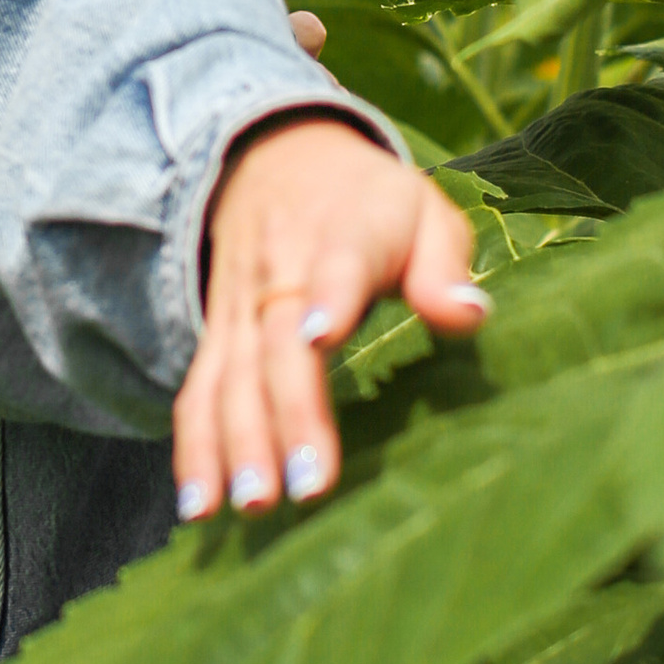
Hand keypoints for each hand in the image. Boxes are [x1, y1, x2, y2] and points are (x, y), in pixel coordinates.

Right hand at [174, 117, 485, 520]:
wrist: (275, 157)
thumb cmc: (369, 203)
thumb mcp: (422, 212)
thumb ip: (443, 267)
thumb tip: (469, 317)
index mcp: (344, 235)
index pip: (336, 264)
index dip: (329, 297)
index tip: (322, 335)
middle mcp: (280, 276)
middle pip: (277, 348)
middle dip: (287, 416)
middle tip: (308, 486)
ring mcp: (240, 312)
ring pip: (229, 379)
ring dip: (234, 445)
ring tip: (250, 505)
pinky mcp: (217, 339)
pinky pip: (198, 394)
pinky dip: (194, 449)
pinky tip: (200, 505)